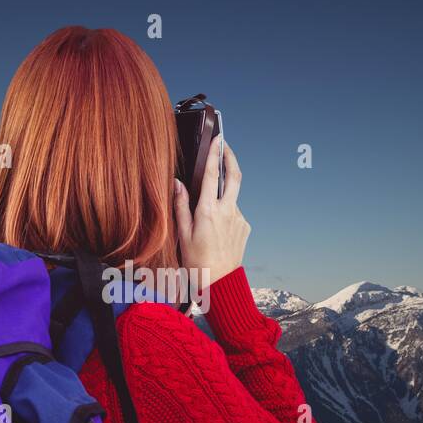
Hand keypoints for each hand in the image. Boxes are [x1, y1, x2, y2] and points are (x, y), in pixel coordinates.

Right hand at [174, 137, 248, 290]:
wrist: (221, 283)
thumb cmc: (198, 263)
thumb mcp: (183, 234)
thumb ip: (180, 206)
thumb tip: (177, 184)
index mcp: (209, 211)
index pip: (213, 175)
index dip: (215, 153)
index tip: (218, 138)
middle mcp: (227, 211)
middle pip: (234, 176)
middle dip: (231, 157)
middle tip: (225, 146)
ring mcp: (239, 219)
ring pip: (231, 197)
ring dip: (222, 195)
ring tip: (207, 214)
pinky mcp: (245, 227)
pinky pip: (234, 212)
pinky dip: (225, 212)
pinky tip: (215, 229)